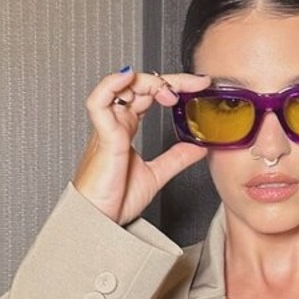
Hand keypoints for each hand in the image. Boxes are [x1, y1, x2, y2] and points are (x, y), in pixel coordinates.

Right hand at [72, 68, 209, 224]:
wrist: (99, 221)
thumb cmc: (114, 200)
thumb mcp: (156, 175)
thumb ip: (176, 158)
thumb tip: (198, 148)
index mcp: (125, 128)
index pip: (149, 94)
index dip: (172, 85)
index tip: (199, 86)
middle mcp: (115, 123)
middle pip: (139, 86)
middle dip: (170, 80)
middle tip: (196, 84)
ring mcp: (108, 128)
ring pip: (121, 87)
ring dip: (148, 81)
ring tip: (171, 91)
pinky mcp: (103, 137)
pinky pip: (99, 102)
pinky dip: (111, 85)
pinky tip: (128, 76)